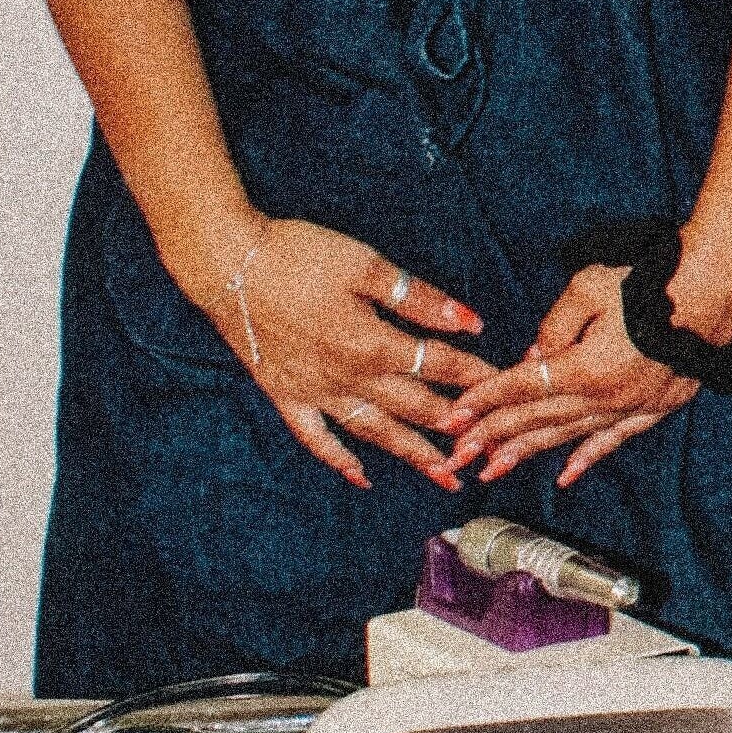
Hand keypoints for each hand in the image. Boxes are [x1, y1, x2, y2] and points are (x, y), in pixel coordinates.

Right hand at [207, 218, 494, 489]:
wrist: (224, 262)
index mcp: (373, 344)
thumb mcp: (365, 267)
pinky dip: (339, 461)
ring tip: (446, 477)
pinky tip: (361, 477)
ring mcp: (315, 392)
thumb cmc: (297, 255)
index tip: (507, 388)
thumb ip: (420, 299)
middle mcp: (348, 378)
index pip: (440, 367)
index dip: (476, 376)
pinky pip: (316, 439)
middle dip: (457, 428)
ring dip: (413, 455)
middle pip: (415, 409)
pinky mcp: (284, 395)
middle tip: (491, 448)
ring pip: (375, 433)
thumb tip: (470, 321)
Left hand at [443, 266, 700, 487]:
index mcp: (586, 368)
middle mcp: (606, 398)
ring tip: (491, 470)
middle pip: (537, 419)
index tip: (454, 415)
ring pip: (568, 436)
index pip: (522, 386)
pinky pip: (614, 440)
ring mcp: (631, 407)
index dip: (485, 400)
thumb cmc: (649, 282)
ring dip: (527, 453)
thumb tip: (532, 357)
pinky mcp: (654, 408)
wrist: (713, 293)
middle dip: (492, 438)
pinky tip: (565, 475)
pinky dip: (588, 458)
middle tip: (456, 457)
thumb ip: (554, 327)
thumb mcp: (589, 289)